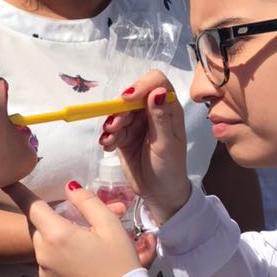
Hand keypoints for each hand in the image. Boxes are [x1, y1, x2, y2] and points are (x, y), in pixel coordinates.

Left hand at [4, 181, 141, 276]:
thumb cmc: (119, 263)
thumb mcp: (110, 226)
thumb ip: (87, 202)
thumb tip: (70, 187)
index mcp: (57, 234)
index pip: (30, 205)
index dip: (18, 191)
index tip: (7, 181)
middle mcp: (43, 253)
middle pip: (39, 226)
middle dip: (52, 219)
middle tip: (78, 220)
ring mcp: (44, 273)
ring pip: (44, 246)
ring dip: (57, 239)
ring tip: (86, 245)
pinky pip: (49, 264)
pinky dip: (60, 258)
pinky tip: (82, 264)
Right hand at [101, 71, 191, 224]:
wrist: (159, 194)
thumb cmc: (169, 169)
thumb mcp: (166, 144)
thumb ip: (161, 118)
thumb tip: (157, 91)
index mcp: (169, 109)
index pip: (156, 82)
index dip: (141, 85)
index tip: (126, 98)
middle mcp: (152, 113)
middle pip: (132, 96)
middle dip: (120, 109)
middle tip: (115, 127)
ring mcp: (137, 124)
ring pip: (118, 112)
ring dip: (112, 124)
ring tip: (110, 141)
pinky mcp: (124, 137)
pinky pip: (112, 129)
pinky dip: (108, 136)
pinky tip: (108, 147)